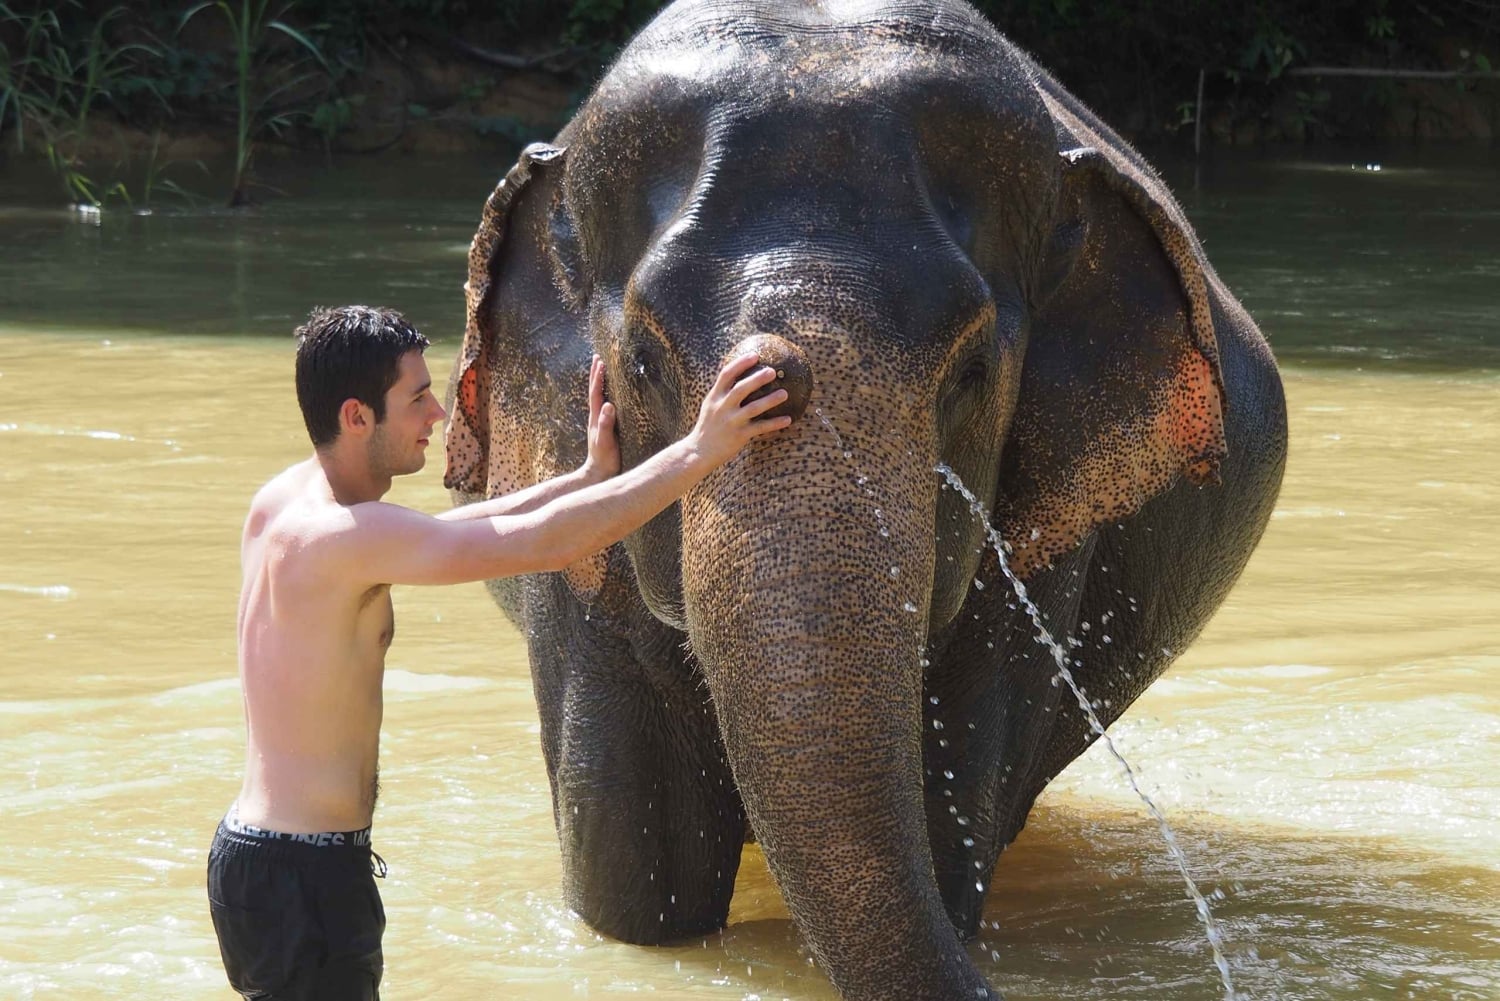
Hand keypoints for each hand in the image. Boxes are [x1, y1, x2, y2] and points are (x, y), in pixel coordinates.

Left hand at [581, 354, 620, 481]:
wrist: (599, 474)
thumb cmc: (604, 459)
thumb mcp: (606, 442)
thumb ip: (606, 424)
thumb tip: (608, 405)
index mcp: (596, 418)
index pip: (596, 393)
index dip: (598, 377)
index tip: (601, 362)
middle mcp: (596, 417)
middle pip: (594, 391)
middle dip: (595, 374)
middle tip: (597, 357)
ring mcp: (599, 422)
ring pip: (598, 397)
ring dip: (599, 382)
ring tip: (601, 369)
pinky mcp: (605, 427)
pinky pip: (604, 405)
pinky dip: (605, 394)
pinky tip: (610, 393)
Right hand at [686, 353, 792, 466]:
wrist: (699, 451)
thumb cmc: (708, 426)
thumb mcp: (710, 405)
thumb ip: (722, 392)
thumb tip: (737, 374)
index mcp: (715, 397)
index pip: (726, 375)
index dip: (741, 363)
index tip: (755, 355)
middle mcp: (722, 407)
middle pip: (741, 389)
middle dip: (757, 379)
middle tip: (772, 371)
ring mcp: (731, 422)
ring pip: (753, 408)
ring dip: (770, 400)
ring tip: (784, 393)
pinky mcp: (739, 436)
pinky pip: (760, 428)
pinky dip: (774, 423)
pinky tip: (788, 419)